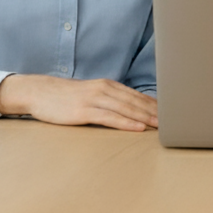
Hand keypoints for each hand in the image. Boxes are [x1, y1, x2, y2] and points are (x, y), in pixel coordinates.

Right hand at [0, 74, 157, 130]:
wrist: (40, 92)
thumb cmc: (66, 96)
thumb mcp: (91, 94)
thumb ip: (109, 100)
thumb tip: (129, 110)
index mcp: (108, 85)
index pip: (136, 95)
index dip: (154, 104)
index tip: (170, 113)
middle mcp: (104, 89)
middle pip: (135, 101)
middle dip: (155, 112)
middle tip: (173, 121)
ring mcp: (94, 99)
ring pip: (126, 109)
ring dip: (145, 117)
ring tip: (160, 126)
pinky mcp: (84, 111)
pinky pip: (110, 117)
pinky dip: (126, 122)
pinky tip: (138, 127)